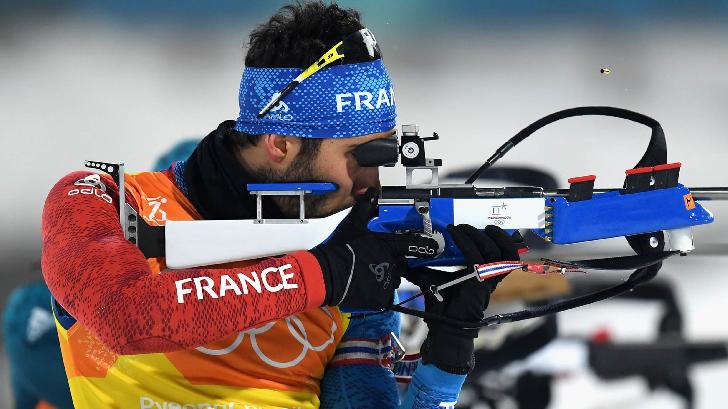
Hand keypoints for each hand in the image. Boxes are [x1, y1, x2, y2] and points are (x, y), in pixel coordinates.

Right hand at [311, 189, 439, 309]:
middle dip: (394, 263)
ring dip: (385, 277)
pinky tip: (364, 286)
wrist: (328, 274)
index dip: (426, 246)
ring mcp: (386, 281)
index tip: (435, 248)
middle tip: (377, 261)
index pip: (413, 245)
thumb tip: (372, 192)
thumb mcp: (353, 224)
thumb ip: (365, 208)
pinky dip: (377, 292)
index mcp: (387, 245)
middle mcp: (391, 263)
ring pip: (393, 280)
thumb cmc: (340, 248)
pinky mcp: (380, 298)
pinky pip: (384, 295)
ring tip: (368, 274)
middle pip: (401, 264)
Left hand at [408, 224, 518, 373]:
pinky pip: (475, 256)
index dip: (500, 238)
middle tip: (473, 225)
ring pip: (496, 252)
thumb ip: (429, 266)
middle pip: (505, 251)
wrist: (443, 326)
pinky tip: (456, 234)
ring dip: (480, 235)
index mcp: (486, 275)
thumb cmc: (442, 305)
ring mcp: (487, 280)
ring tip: (465, 227)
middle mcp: (490, 277)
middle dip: (492, 234)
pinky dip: (466, 242)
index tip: (482, 227)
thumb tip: (409, 253)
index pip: (505, 254)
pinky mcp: (478, 283)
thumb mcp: (435, 279)